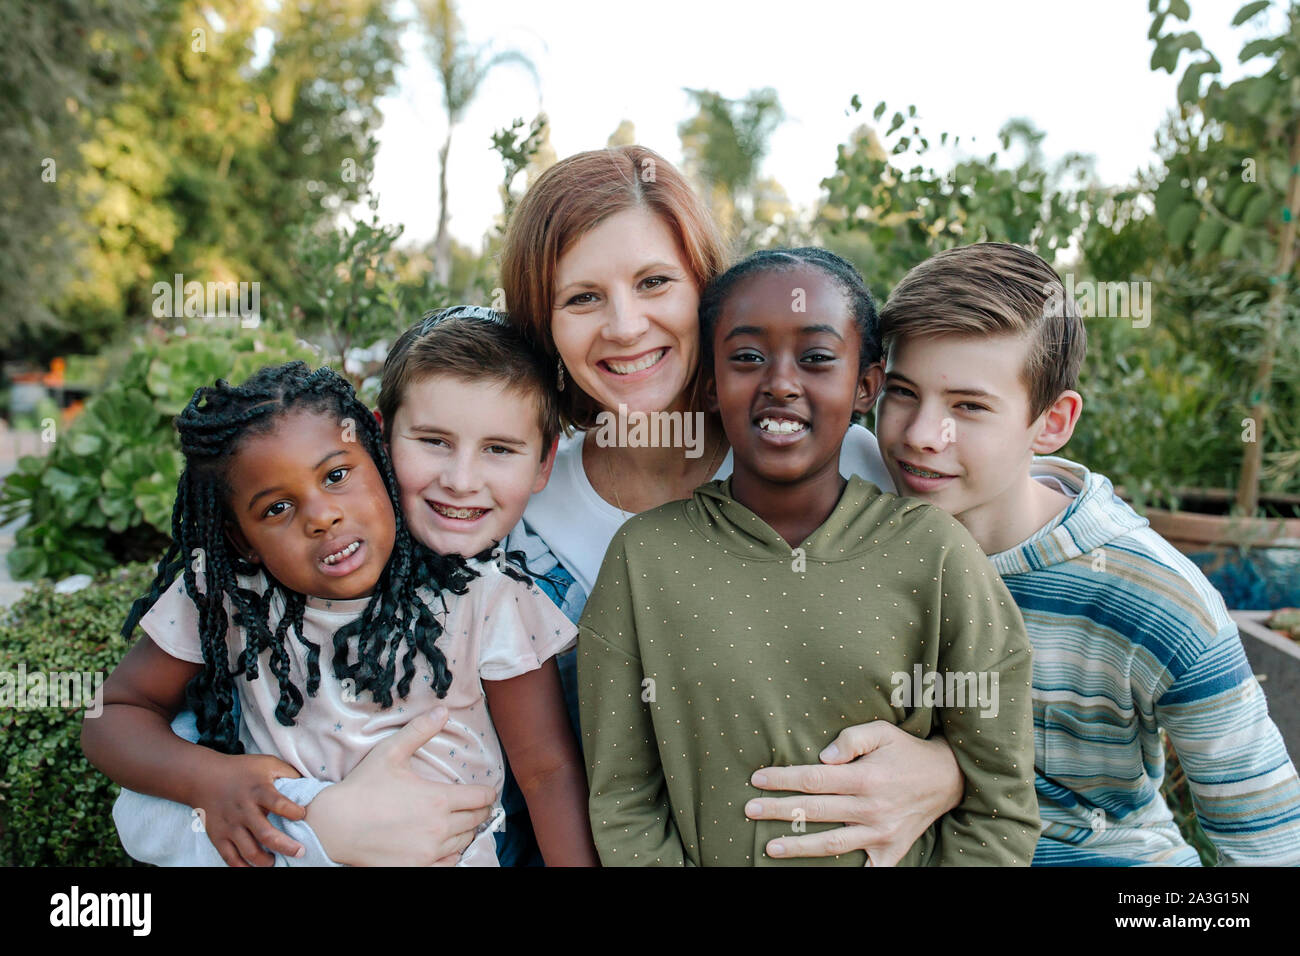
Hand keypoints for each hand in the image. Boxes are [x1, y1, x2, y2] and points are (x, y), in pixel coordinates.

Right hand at [188, 753, 308, 867]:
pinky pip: (230, 858)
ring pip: (249, 851)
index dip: (295, 812)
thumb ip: (289, 773)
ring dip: (266, 861)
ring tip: (275, 861)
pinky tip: (255, 867)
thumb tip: (310, 786)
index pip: (279, 804)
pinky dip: (243, 867)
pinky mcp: (218, 835)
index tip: (303, 815)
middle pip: (266, 834)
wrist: (203, 777)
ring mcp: (230, 825)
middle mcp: (244, 809)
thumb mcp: (267, 763)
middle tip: (300, 852)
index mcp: (258, 790)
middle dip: (286, 847)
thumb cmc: (242, 770)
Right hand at [306, 707, 495, 865]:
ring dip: (466, 830)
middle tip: (476, 805)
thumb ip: (419, 730)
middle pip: (476, 820)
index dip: (488, 793)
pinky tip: (446, 845)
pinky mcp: (417, 868)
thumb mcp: (390, 752)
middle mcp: (439, 828)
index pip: (481, 798)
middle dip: (480, 810)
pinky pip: (449, 864)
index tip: (487, 791)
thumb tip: (443, 710)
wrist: (333, 827)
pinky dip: (452, 854)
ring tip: (461, 821)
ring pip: (464, 842)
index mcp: (438, 799)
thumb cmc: (362, 788)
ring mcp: (429, 852)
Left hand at [744, 721, 964, 865]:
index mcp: (865, 777)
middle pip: (816, 812)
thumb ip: (851, 739)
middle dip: (780, 811)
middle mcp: (871, 808)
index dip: (783, 779)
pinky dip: (850, 872)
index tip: (757, 779)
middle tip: (750, 810)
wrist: (948, 779)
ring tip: (770, 847)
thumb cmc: (906, 751)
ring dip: (799, 847)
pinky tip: (824, 875)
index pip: (814, 780)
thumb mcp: (882, 732)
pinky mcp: (891, 850)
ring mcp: (881, 833)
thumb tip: (822, 757)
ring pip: (833, 844)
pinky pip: (868, 869)